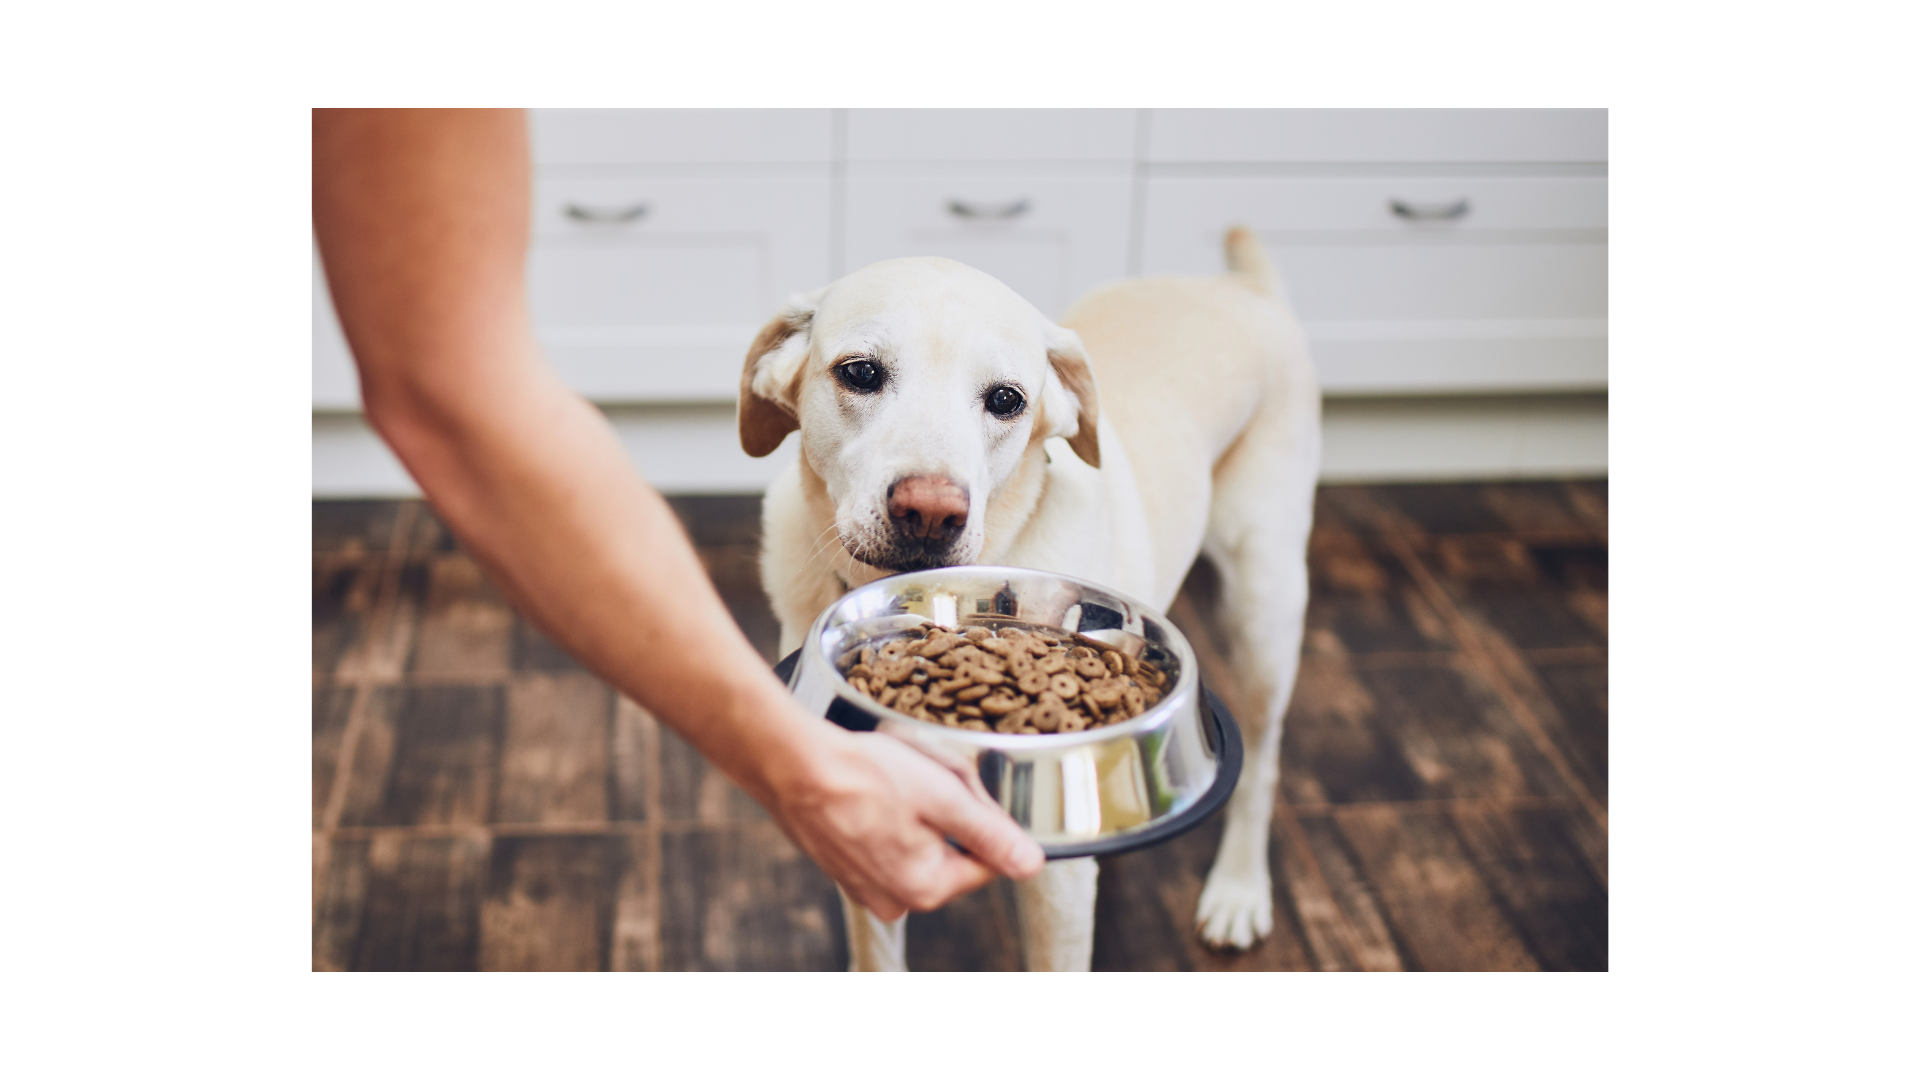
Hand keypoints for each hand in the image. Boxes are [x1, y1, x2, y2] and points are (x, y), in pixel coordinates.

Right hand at [767, 723, 1045, 920]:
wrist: (791, 764)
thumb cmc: (864, 775)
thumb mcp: (943, 796)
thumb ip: (991, 834)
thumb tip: (1031, 865)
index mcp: (926, 888)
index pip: (986, 861)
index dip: (982, 818)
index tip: (959, 788)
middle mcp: (894, 899)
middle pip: (951, 852)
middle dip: (946, 813)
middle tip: (923, 776)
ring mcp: (863, 886)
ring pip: (917, 845)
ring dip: (916, 812)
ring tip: (892, 780)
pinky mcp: (842, 867)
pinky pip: (883, 842)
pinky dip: (884, 816)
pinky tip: (871, 789)